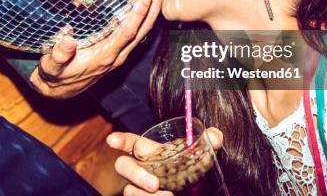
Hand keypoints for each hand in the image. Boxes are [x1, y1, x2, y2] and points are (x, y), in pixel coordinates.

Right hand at [30, 0, 163, 98]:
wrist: (58, 90)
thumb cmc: (55, 75)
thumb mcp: (51, 67)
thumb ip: (58, 55)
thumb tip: (68, 40)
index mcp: (103, 56)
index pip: (126, 33)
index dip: (137, 14)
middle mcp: (115, 56)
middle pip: (141, 33)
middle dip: (152, 11)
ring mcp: (118, 56)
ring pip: (141, 35)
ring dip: (151, 15)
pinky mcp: (116, 54)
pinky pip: (135, 37)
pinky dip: (143, 22)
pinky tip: (146, 10)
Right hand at [107, 128, 223, 194]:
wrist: (198, 193)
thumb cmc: (193, 173)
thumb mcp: (202, 158)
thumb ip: (209, 143)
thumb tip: (214, 136)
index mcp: (150, 153)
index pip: (130, 143)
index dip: (119, 140)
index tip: (111, 141)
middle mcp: (140, 171)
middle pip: (123, 166)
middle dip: (135, 174)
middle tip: (154, 184)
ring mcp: (140, 190)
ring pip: (130, 191)